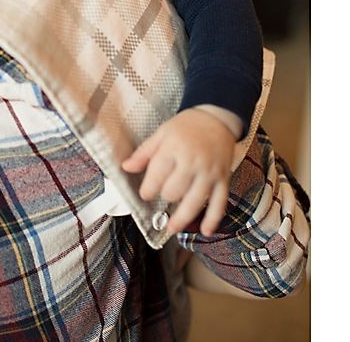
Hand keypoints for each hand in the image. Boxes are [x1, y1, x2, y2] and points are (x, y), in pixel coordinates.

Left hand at [121, 107, 235, 236]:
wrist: (217, 118)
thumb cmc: (186, 126)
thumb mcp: (162, 133)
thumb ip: (144, 152)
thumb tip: (126, 167)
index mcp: (174, 148)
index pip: (157, 176)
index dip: (148, 189)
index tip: (145, 193)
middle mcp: (192, 162)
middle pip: (174, 191)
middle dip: (166, 197)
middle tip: (164, 195)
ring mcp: (209, 173)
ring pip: (195, 202)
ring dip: (182, 219)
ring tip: (171, 228)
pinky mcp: (223, 179)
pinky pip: (219, 203)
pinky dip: (213, 219)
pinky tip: (206, 231)